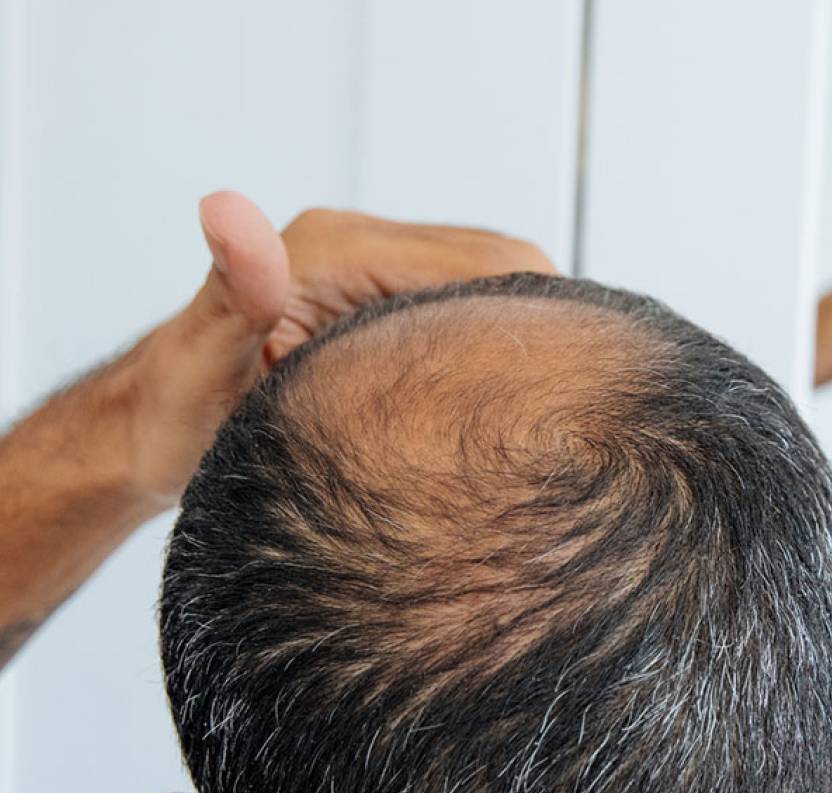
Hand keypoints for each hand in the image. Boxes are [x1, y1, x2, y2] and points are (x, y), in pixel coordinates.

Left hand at [127, 194, 554, 503]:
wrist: (150, 428)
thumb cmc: (175, 411)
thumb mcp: (199, 359)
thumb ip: (231, 289)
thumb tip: (230, 214)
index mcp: (337, 250)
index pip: (477, 261)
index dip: (531, 315)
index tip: (565, 380)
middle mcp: (364, 248)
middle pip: (502, 264)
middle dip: (543, 323)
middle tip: (571, 403)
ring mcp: (378, 275)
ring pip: (494, 286)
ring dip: (524, 334)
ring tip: (550, 403)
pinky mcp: (383, 304)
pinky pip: (466, 309)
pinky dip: (498, 342)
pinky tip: (507, 395)